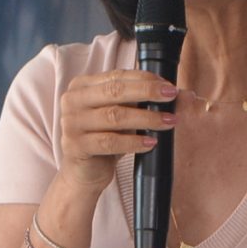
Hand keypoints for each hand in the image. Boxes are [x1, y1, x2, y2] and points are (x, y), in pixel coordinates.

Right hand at [56, 71, 176, 192]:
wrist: (84, 172)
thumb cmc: (104, 138)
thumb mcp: (119, 114)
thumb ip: (137, 99)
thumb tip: (175, 92)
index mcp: (82, 86)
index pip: (117, 76)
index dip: (145, 79)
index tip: (168, 85)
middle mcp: (72, 100)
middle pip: (115, 91)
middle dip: (147, 91)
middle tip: (171, 95)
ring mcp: (71, 123)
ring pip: (114, 116)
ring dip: (146, 118)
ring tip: (168, 121)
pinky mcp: (76, 146)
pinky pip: (109, 142)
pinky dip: (133, 142)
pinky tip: (151, 142)